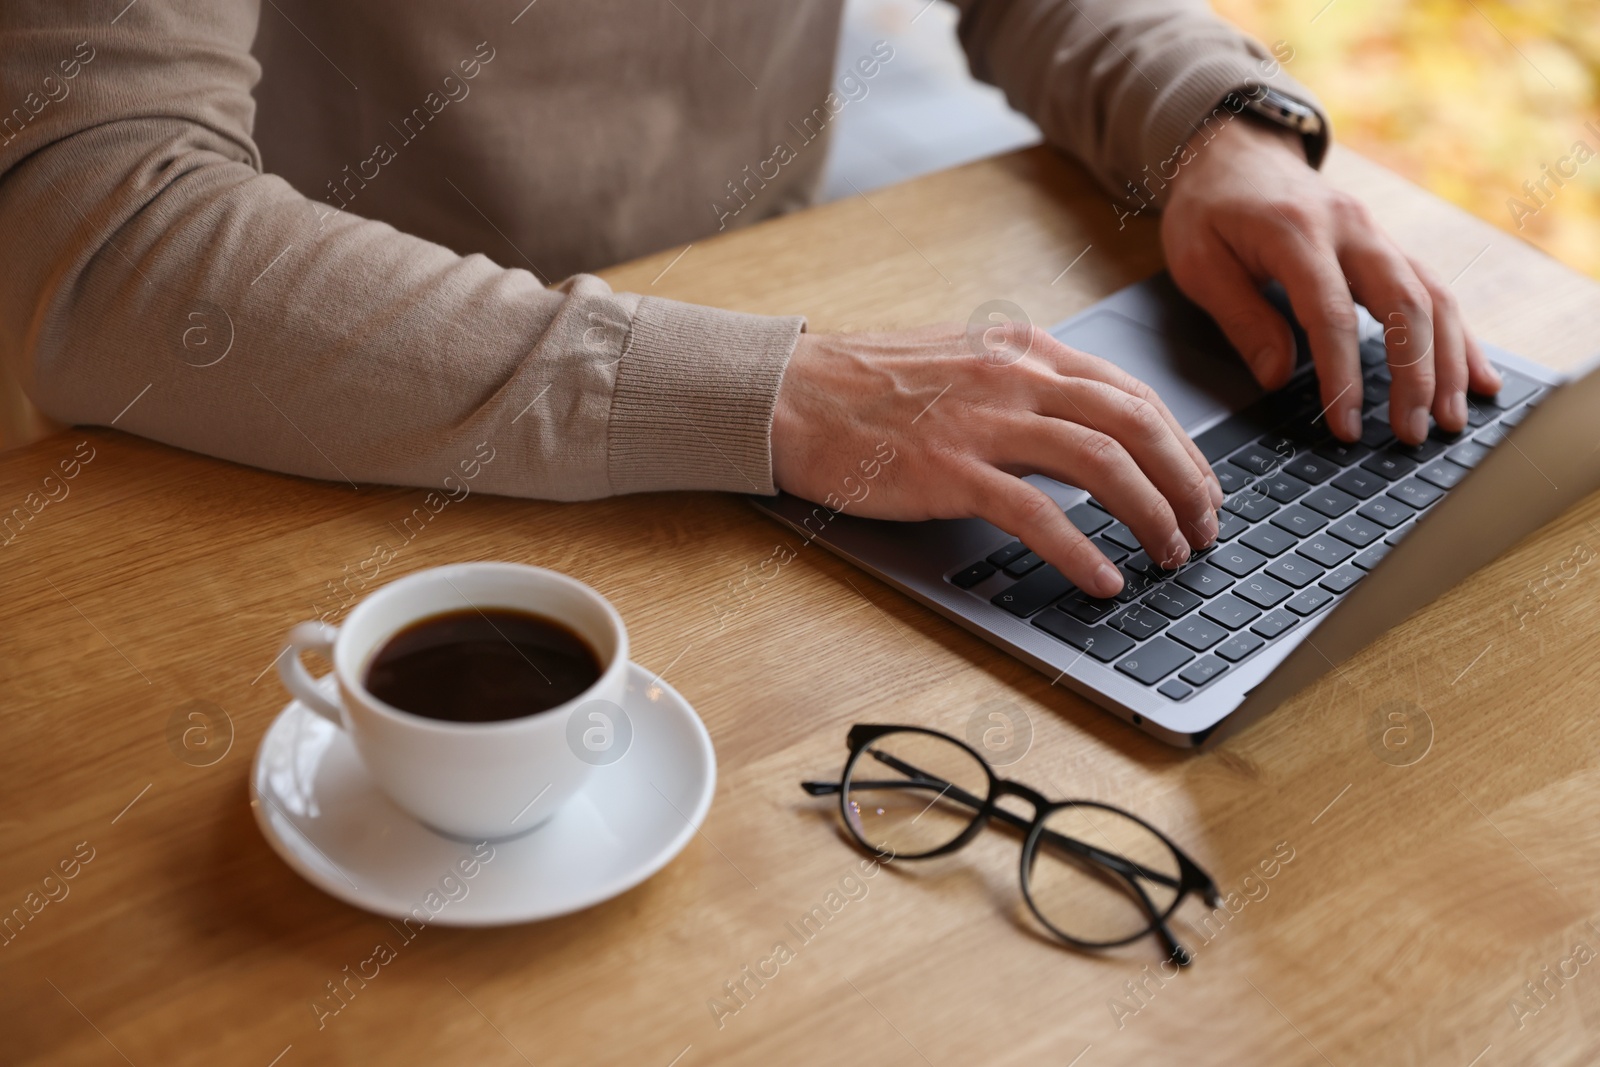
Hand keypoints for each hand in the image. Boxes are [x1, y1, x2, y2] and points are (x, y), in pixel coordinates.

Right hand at [770, 326, 1224, 597]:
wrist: (788, 394)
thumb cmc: (866, 385)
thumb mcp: (960, 361)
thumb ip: (1023, 384)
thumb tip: (1082, 429)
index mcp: (1022, 348)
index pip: (1130, 393)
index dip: (1179, 445)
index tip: (1199, 485)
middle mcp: (1014, 375)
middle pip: (1135, 424)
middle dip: (1186, 481)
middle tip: (1204, 528)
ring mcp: (982, 421)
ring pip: (1102, 463)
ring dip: (1150, 514)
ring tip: (1170, 554)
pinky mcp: (948, 470)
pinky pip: (1035, 514)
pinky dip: (1079, 551)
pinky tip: (1101, 580)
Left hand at [1161, 118, 1500, 444]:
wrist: (1232, 151)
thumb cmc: (1210, 208)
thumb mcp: (1198, 262)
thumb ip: (1241, 318)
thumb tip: (1278, 378)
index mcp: (1297, 232)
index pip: (1331, 314)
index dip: (1343, 375)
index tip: (1347, 425)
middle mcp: (1351, 228)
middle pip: (1404, 303)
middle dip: (1415, 374)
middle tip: (1413, 433)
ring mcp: (1377, 234)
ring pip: (1432, 297)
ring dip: (1448, 362)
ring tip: (1450, 418)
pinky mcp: (1387, 246)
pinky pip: (1434, 290)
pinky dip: (1458, 337)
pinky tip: (1476, 378)